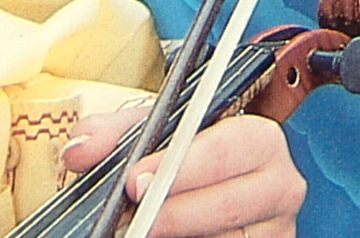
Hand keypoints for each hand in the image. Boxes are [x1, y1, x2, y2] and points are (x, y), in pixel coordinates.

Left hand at [64, 103, 302, 237]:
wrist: (216, 185)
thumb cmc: (192, 156)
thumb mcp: (159, 131)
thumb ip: (117, 132)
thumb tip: (80, 150)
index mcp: (260, 140)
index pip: (226, 150)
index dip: (181, 167)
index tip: (136, 181)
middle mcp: (280, 185)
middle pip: (229, 205)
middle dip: (174, 213)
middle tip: (132, 219)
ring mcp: (275, 229)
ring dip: (179, 236)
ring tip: (138, 233)